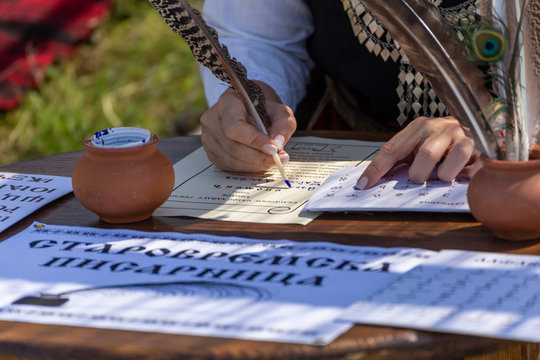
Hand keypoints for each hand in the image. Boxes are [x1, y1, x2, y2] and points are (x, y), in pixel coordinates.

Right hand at [200, 82, 295, 171]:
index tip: (273, 149)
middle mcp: (212, 119)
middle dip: (258, 157)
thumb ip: (283, 125)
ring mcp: (208, 137)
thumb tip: (277, 144)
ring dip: (254, 165)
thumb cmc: (264, 111)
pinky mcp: (211, 152)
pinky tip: (259, 163)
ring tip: (272, 161)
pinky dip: (247, 168)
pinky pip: (228, 166)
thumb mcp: (280, 112)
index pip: (235, 126)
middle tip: (277, 159)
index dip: (254, 140)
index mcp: (227, 102)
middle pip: (233, 146)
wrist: (250, 113)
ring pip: (230, 160)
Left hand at [356, 116, 479, 188]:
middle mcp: (438, 127)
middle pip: (424, 156)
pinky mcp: (477, 148)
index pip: (391, 149)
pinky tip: (462, 173)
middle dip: (419, 174)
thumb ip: (398, 161)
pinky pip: (468, 170)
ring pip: (446, 166)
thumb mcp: (416, 146)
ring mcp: (459, 136)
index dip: (376, 169)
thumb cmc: (440, 142)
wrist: (475, 125)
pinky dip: (461, 177)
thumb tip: (371, 182)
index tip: (363, 185)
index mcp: (418, 127)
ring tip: (443, 174)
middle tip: (421, 177)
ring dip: (441, 176)